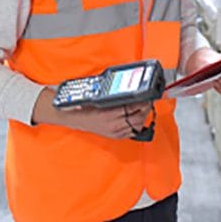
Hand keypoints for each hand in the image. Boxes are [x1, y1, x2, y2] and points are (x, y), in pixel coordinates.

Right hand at [31, 88, 151, 139]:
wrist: (72, 116)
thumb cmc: (83, 103)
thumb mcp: (99, 93)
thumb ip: (114, 92)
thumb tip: (130, 85)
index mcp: (108, 113)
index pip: (132, 107)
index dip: (143, 100)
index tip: (147, 94)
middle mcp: (112, 124)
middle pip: (137, 118)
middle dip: (145, 108)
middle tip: (148, 100)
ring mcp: (113, 132)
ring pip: (136, 126)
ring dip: (142, 116)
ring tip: (144, 107)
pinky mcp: (114, 136)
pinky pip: (130, 132)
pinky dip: (137, 125)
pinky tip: (137, 117)